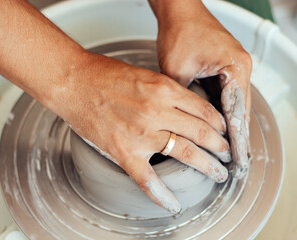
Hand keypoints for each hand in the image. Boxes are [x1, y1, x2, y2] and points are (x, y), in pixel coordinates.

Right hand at [41, 52, 230, 212]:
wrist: (72, 82)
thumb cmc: (103, 74)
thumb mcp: (144, 74)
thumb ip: (166, 92)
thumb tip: (185, 108)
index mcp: (163, 89)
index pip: (204, 110)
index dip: (219, 123)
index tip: (223, 131)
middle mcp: (157, 111)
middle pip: (201, 132)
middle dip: (220, 146)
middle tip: (227, 154)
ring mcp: (141, 134)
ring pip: (184, 153)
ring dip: (207, 165)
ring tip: (218, 173)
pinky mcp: (123, 151)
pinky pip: (148, 179)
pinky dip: (162, 195)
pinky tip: (174, 205)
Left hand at [150, 0, 251, 168]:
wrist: (179, 11)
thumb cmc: (180, 30)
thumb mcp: (176, 70)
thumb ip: (181, 98)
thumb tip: (177, 121)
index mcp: (235, 67)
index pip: (236, 111)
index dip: (236, 137)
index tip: (238, 157)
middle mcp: (239, 69)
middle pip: (240, 111)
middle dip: (238, 138)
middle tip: (238, 163)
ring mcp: (233, 69)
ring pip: (234, 106)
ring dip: (231, 129)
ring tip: (231, 153)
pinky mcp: (222, 70)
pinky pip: (224, 98)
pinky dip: (222, 115)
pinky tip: (219, 131)